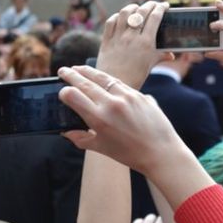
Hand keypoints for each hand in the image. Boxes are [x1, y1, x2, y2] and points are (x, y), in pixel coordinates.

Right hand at [59, 66, 186, 174]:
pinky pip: (119, 83)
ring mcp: (127, 97)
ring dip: (88, 71)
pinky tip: (101, 78)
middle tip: (62, 71)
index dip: (64, 92)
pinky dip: (107, 80)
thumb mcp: (101, 148)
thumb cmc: (130, 153)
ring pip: (103, 78)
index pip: (73, 96)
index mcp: (99, 119)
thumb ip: (80, 138)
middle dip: (71, 75)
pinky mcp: (140, 94)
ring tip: (79, 69)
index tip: (61, 92)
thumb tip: (65, 131)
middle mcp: (112, 104)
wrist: (161, 152)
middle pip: (86, 82)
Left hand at [95, 1, 172, 88]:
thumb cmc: (135, 78)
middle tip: (154, 4)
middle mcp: (132, 37)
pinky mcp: (106, 40)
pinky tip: (120, 17)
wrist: (114, 86)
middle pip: (141, 12)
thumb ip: (161, 56)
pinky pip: (111, 22)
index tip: (164, 5)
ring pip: (125, 13)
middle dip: (150, 5)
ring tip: (136, 8)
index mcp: (146, 43)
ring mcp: (118, 38)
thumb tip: (171, 55)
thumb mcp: (150, 66)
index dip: (161, 8)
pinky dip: (116, 16)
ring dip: (132, 7)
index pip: (155, 17)